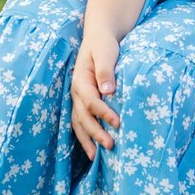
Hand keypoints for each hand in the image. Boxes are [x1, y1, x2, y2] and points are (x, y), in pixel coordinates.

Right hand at [71, 25, 121, 158]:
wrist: (99, 37)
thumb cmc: (104, 44)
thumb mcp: (106, 51)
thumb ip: (106, 70)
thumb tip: (108, 91)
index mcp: (81, 80)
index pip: (91, 101)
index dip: (104, 113)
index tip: (118, 123)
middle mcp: (76, 91)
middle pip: (83, 117)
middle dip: (95, 133)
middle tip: (111, 146)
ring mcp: (78, 98)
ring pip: (79, 123)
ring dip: (87, 139)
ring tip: (96, 157)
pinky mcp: (83, 101)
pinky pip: (81, 122)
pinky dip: (85, 136)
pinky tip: (93, 150)